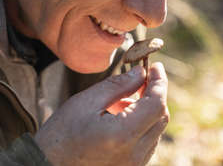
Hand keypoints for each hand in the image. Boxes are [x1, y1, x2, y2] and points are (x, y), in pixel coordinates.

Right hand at [34, 62, 168, 165]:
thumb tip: (141, 72)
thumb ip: (118, 85)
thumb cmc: (61, 134)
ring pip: (156, 130)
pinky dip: (141, 125)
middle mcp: (134, 154)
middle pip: (161, 117)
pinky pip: (148, 143)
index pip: (157, 104)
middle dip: (154, 94)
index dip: (159, 82)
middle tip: (139, 78)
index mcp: (123, 135)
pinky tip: (120, 118)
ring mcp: (135, 165)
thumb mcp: (86, 102)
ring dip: (146, 110)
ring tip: (120, 101)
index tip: (154, 66)